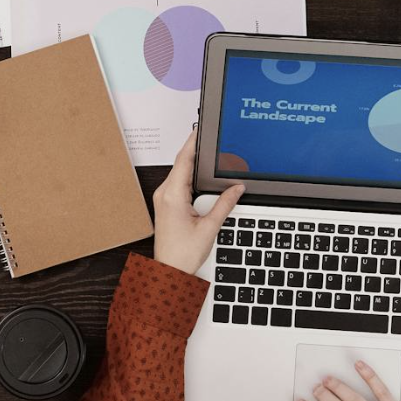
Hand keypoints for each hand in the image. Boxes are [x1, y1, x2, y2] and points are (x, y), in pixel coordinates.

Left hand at [150, 131, 242, 273]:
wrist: (169, 272)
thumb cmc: (182, 255)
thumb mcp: (210, 228)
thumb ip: (225, 204)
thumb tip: (236, 188)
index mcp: (173, 195)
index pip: (184, 159)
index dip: (193, 141)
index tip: (201, 128)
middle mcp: (165, 194)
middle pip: (183, 163)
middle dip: (199, 152)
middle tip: (216, 144)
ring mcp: (164, 199)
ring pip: (182, 173)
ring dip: (196, 167)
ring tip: (214, 161)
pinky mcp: (167, 205)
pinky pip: (180, 184)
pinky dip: (192, 179)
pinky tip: (204, 180)